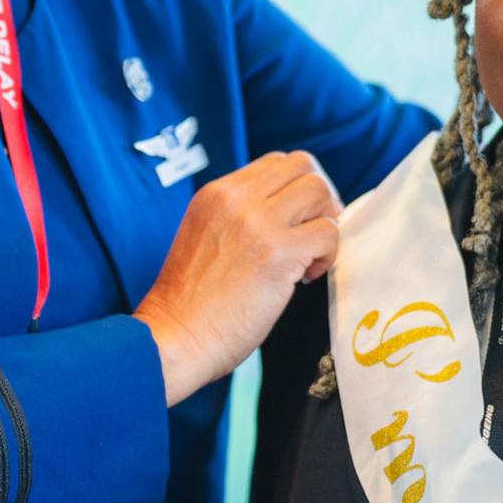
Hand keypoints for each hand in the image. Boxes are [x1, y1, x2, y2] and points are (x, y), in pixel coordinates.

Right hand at [134, 151, 340, 405]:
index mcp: (216, 193)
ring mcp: (259, 223)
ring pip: (320, 190)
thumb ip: (239, 216)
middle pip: (303, 165)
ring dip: (327, 222)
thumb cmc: (191, 303)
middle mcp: (236, 199)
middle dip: (320, 197)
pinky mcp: (279, 252)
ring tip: (309, 257)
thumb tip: (289, 213)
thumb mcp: (205, 236)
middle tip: (313, 233)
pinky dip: (329, 254)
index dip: (296, 188)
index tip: (296, 221)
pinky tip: (305, 278)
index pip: (276, 162)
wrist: (173, 339)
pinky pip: (329, 232)